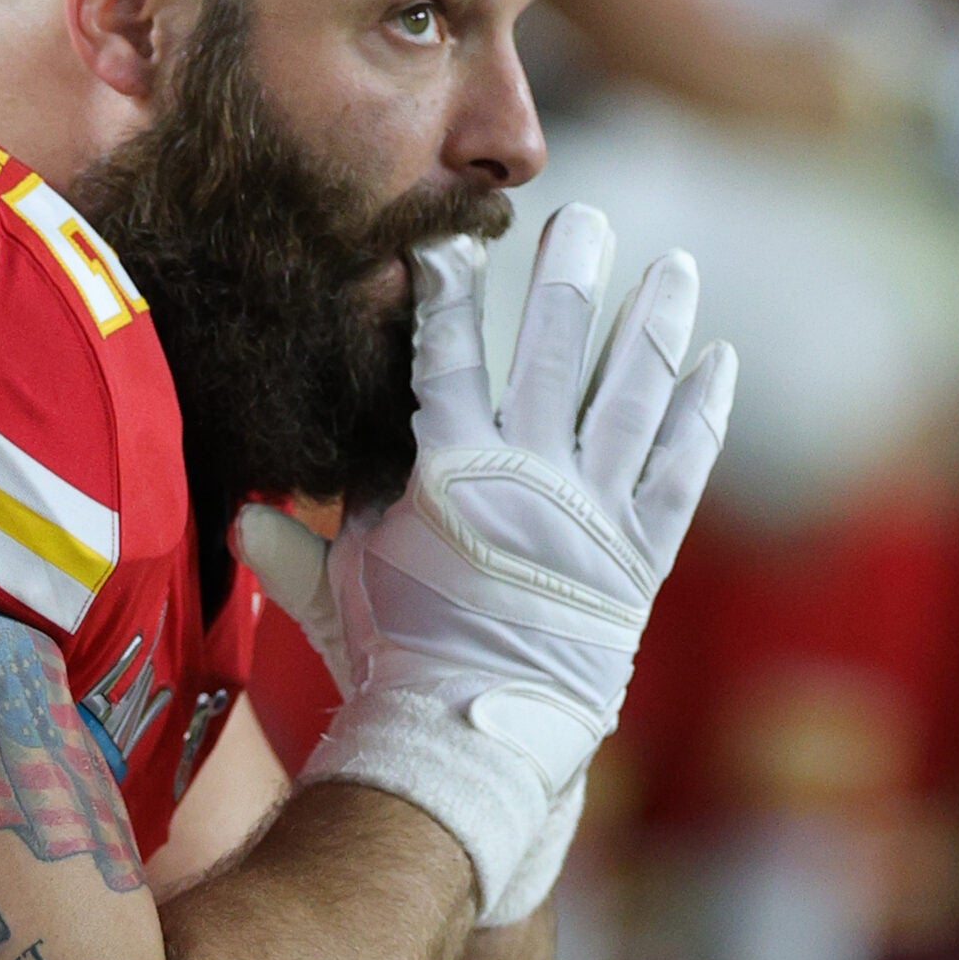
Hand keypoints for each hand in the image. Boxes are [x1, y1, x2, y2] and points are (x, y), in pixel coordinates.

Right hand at [240, 206, 734, 922]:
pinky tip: (718, 362)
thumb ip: (292, 546)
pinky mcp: (640, 557)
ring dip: (653, 327)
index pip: (445, 355)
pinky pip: (680, 473)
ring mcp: (593, 514)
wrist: (474, 740)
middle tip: (587, 219)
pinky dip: (700, 416)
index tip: (454, 237)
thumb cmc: (394, 657)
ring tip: (675, 268)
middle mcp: (529, 478)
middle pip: (554, 352)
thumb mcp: (338, 590)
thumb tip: (239, 516)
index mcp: (450, 470)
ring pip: (631, 398)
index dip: (449, 291)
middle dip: (570, 278)